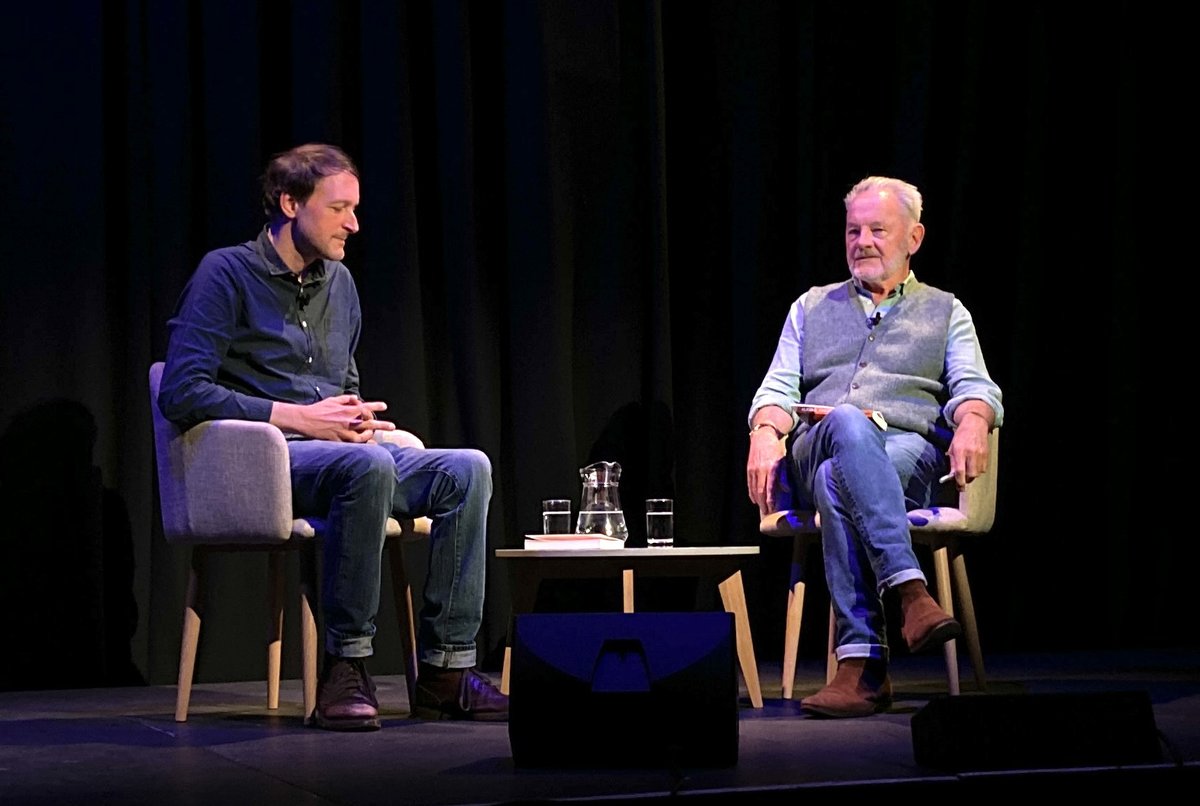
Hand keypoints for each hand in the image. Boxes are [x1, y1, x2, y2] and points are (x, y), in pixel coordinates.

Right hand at [271, 395, 396, 442]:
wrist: (305, 419)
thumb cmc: (318, 409)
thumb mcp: (333, 400)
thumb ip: (346, 399)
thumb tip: (357, 399)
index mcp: (347, 409)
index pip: (366, 407)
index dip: (376, 406)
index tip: (384, 406)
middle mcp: (348, 420)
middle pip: (369, 424)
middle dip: (382, 425)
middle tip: (392, 427)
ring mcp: (344, 431)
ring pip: (363, 435)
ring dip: (371, 436)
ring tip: (374, 436)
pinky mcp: (338, 439)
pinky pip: (353, 444)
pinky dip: (361, 444)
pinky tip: (368, 445)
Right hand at [746, 429, 786, 515]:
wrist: (762, 436)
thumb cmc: (775, 448)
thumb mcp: (783, 460)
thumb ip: (784, 476)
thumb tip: (787, 490)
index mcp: (771, 468)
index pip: (770, 488)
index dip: (770, 500)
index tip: (772, 509)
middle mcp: (760, 470)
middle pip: (760, 491)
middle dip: (763, 504)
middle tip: (767, 513)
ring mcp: (753, 470)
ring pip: (754, 489)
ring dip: (758, 500)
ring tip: (762, 509)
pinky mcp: (749, 469)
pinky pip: (749, 485)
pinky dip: (752, 493)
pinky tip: (755, 500)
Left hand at [942, 411, 989, 489]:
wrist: (974, 424)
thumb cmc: (960, 436)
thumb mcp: (952, 448)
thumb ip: (952, 462)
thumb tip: (952, 476)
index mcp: (960, 450)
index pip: (960, 471)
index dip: (959, 481)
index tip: (959, 487)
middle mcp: (971, 453)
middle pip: (971, 474)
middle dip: (966, 479)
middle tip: (962, 479)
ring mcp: (980, 454)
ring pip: (978, 473)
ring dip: (972, 475)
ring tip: (967, 469)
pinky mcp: (986, 454)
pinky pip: (983, 469)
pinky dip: (978, 470)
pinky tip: (973, 465)